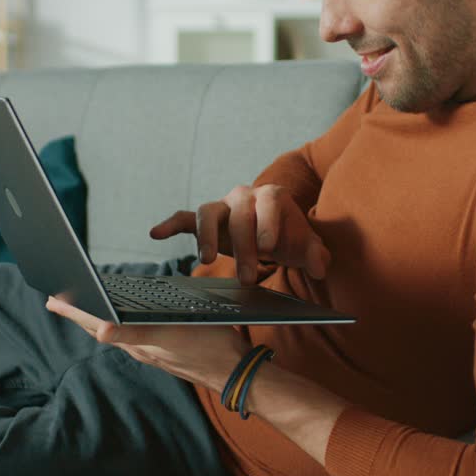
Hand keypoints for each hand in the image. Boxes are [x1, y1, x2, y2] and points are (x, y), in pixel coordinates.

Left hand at [45, 296, 247, 392]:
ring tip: (83, 306)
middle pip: (101, 326)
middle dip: (79, 312)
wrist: (236, 369)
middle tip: (56, 299)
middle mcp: (140, 347)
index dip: (73, 310)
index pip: (95, 323)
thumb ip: (135, 333)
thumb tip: (100, 329)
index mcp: (136, 342)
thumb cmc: (208, 348)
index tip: (52, 297)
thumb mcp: (171, 334)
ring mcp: (153, 349)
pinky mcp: (166, 348)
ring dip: (97, 316)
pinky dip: (121, 321)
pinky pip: (135, 333)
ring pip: (117, 330)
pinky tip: (126, 318)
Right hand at [149, 184, 330, 284]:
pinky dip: (170, 224)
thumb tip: (319, 265)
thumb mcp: (308, 248)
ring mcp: (222, 207)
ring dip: (207, 236)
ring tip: (206, 260)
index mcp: (272, 197)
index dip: (268, 222)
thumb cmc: (291, 240)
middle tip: (247, 278)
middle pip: (240, 214)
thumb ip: (317, 255)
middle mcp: (245, 196)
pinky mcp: (205, 221)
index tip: (268, 247)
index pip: (269, 202)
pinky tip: (156, 234)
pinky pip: (184, 217)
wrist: (276, 237)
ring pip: (208, 212)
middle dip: (243, 246)